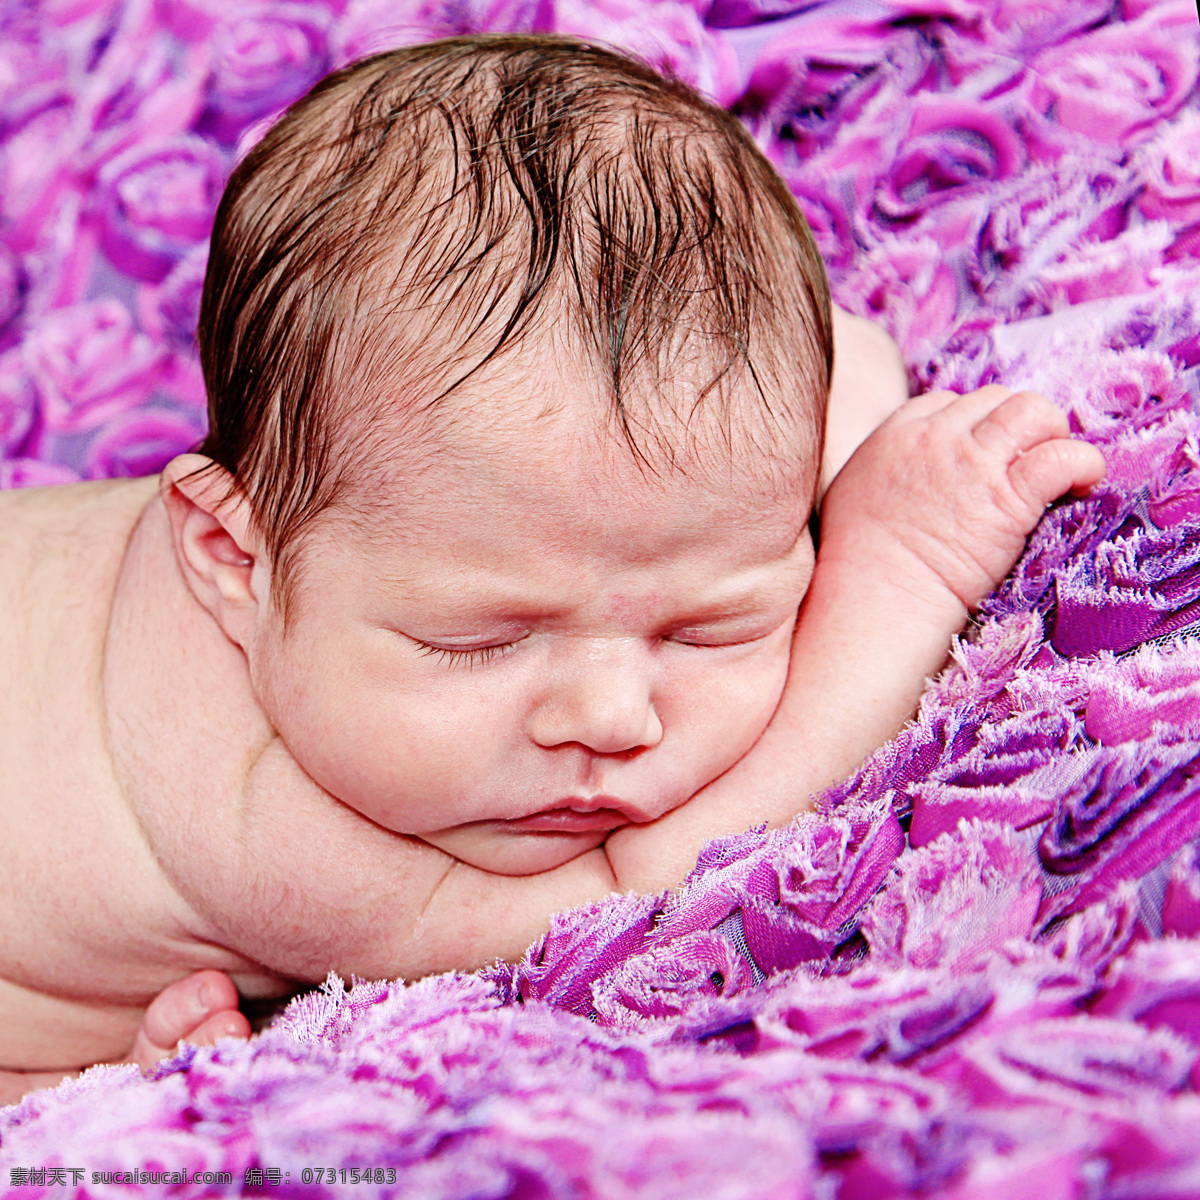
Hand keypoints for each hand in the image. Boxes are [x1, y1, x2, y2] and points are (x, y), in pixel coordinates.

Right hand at [819, 385, 1105, 612]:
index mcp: (893, 435)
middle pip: (994, 400)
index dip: (973, 426)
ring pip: (1032, 411)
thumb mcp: (853, 495)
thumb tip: (908, 479)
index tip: (982, 457)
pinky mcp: (1008, 498)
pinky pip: (1061, 456)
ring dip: (1052, 434)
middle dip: (1015, 428)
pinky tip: (1082, 485)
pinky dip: (1082, 464)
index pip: (948, 402)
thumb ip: (885, 472)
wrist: (873, 600)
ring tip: (1056, 470)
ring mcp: (972, 464)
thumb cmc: (858, 567)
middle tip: (1023, 467)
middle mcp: (934, 438)